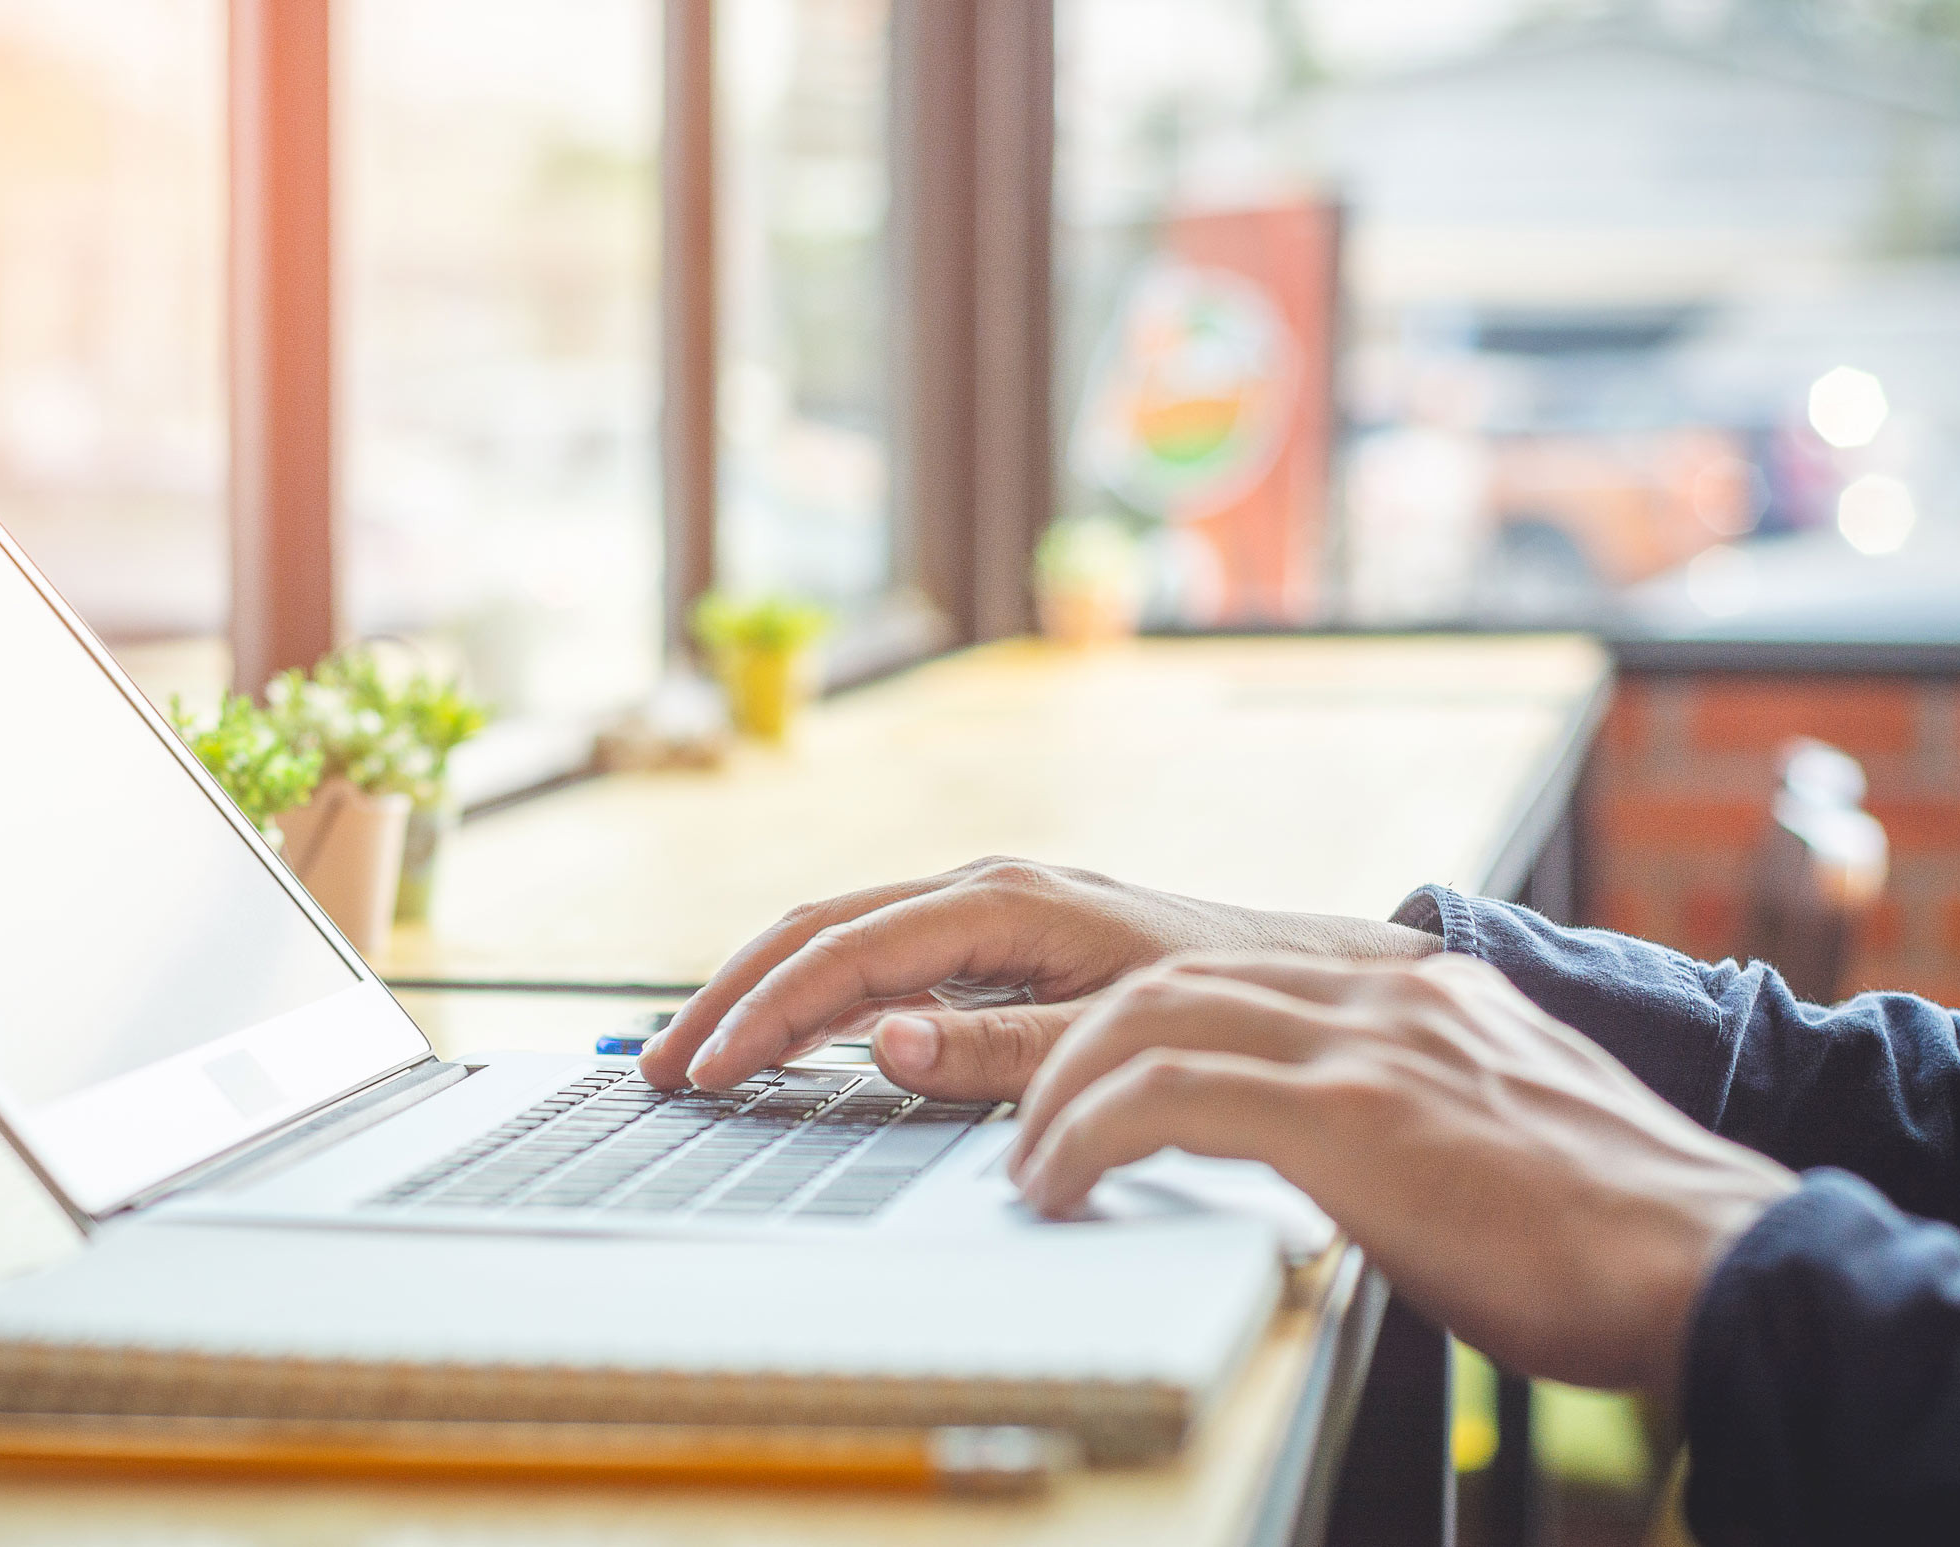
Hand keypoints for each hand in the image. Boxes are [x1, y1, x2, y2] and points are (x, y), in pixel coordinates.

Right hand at [638, 858, 1436, 1095]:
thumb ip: (1004, 1047)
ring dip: (760, 993)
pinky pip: (872, 960)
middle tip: (661, 1066)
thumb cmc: (1218, 997)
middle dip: (732, 995)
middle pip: (816, 930)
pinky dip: (810, 997)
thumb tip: (885, 1042)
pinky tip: (776, 1041)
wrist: (1298, 973)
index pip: (846, 952)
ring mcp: (977, 913)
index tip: (707, 1068)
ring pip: (835, 939)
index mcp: (1001, 901)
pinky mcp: (985, 941)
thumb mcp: (1117, 1028)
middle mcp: (976, 892)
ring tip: (694, 1056)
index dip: (765, 1011)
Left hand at [1008, 952, 1798, 1399]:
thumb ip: (1416, 1107)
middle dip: (1075, 1043)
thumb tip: (1357, 1154)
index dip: (1140, 1021)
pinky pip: (1169, 1097)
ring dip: (1064, 1090)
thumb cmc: (1612, 1232)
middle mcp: (1383, 997)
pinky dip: (1090, 1133)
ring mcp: (1366, 1046)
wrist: (1715, 1262)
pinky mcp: (1351, 1115)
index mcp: (1417, 995)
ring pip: (1150, 1019)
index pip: (1237, 973)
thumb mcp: (1496, 1130)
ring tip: (1032, 1161)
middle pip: (1169, 978)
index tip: (1090, 1076)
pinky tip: (1063, 1182)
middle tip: (1032, 1118)